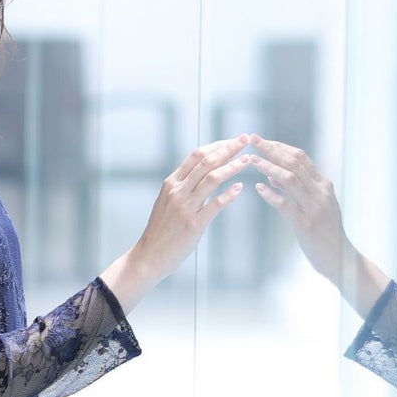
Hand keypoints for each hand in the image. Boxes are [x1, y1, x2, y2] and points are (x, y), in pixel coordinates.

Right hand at [102, 136, 249, 310]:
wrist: (149, 257)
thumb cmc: (160, 231)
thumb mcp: (166, 202)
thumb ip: (182, 188)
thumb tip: (201, 174)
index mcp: (171, 184)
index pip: (196, 155)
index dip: (218, 145)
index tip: (233, 140)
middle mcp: (177, 191)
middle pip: (207, 162)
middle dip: (229, 149)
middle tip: (245, 140)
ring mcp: (185, 207)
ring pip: (212, 178)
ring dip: (233, 166)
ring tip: (247, 160)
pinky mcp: (194, 224)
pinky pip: (215, 204)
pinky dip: (229, 194)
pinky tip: (240, 188)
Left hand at [246, 137, 357, 283]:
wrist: (341, 258)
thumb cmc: (324, 232)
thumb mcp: (314, 205)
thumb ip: (297, 189)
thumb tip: (272, 175)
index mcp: (323, 184)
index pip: (300, 157)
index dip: (279, 146)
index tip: (261, 140)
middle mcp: (320, 191)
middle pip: (294, 162)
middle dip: (271, 149)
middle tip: (252, 140)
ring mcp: (314, 207)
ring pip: (290, 178)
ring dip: (268, 167)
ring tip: (251, 161)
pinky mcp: (306, 224)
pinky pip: (286, 205)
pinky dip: (271, 195)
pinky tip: (258, 188)